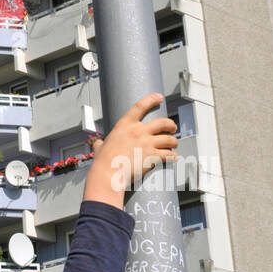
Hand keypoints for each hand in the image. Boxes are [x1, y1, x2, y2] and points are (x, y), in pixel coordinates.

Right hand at [83, 94, 177, 208]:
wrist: (108, 174)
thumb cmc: (103, 161)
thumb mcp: (100, 147)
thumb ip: (101, 143)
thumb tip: (98, 144)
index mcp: (125, 125)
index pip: (140, 106)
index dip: (151, 99)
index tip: (158, 97)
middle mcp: (138, 131)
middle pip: (162, 122)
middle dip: (170, 124)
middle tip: (172, 128)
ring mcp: (147, 143)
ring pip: (169, 139)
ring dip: (174, 142)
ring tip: (174, 144)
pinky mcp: (152, 156)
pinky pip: (168, 155)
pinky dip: (173, 157)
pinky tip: (174, 158)